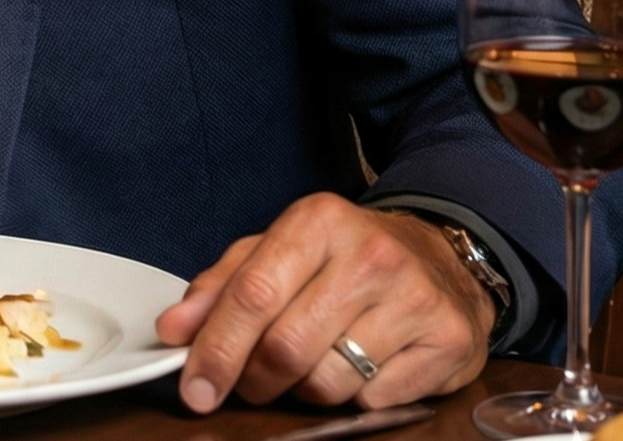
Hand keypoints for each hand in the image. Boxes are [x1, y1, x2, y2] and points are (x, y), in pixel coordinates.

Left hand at [155, 194, 492, 411]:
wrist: (443, 254)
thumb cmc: (345, 255)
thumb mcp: (278, 249)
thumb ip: (222, 286)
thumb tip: (174, 330)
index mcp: (317, 222)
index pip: (252, 294)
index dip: (217, 348)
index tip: (194, 388)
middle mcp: (369, 256)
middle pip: (286, 347)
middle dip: (255, 379)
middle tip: (251, 383)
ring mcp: (414, 299)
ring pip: (329, 381)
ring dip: (305, 390)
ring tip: (312, 365)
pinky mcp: (448, 342)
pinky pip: (376, 399)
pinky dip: (356, 397)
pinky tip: (362, 367)